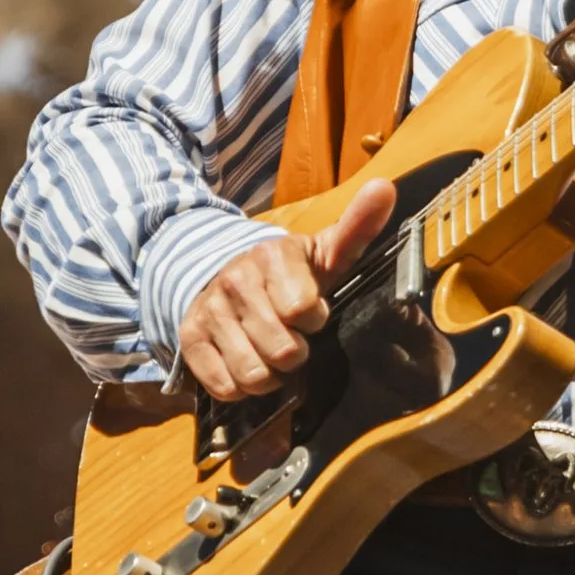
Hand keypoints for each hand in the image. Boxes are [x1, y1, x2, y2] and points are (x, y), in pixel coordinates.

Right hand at [177, 179, 398, 402]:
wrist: (226, 273)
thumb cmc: (290, 272)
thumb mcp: (324, 252)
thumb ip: (357, 227)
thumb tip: (385, 188)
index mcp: (272, 256)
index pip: (303, 310)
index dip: (315, 319)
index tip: (312, 311)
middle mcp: (236, 281)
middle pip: (282, 350)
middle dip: (295, 353)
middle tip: (293, 338)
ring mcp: (210, 310)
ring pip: (253, 373)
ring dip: (270, 375)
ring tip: (271, 355)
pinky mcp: (189, 338)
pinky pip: (224, 386)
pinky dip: (241, 386)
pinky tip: (247, 364)